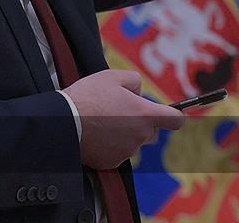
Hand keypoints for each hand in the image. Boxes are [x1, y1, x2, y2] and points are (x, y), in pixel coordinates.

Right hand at [63, 69, 184, 168]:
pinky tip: (94, 134)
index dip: (172, 115)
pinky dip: (108, 145)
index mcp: (145, 115)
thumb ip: (134, 81)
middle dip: (138, 122)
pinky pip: (116, 152)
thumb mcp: (112, 76)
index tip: (167, 113)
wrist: (63, 121)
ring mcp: (127, 151)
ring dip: (122, 134)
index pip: (176, 120)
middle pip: (150, 131)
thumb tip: (139, 92)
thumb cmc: (87, 97)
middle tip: (116, 111)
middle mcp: (141, 136)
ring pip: (132, 142)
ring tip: (99, 122)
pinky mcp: (112, 162)